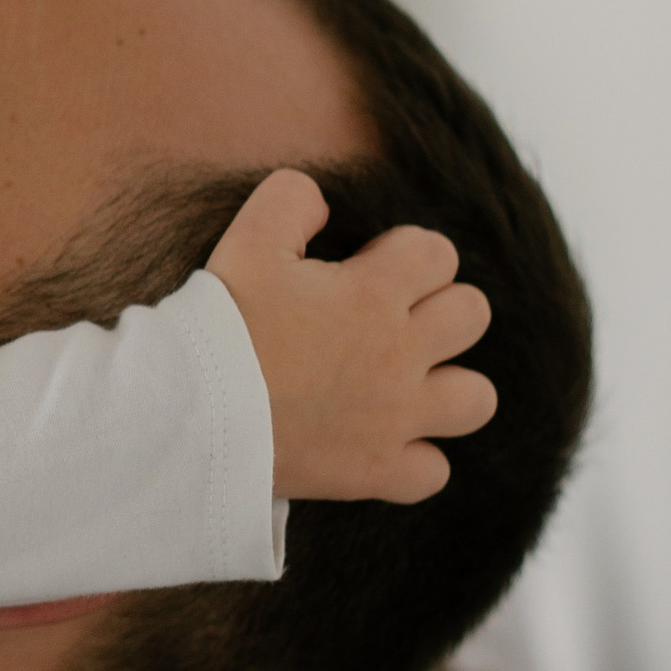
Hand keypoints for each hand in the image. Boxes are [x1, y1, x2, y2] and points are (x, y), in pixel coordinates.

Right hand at [207, 168, 495, 501]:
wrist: (193, 413)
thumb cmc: (220, 325)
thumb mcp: (247, 240)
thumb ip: (292, 199)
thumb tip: (323, 203)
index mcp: (375, 294)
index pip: (439, 254)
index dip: (406, 252)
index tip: (367, 267)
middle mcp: (400, 355)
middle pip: (473, 315)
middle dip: (440, 307)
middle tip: (389, 318)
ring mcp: (395, 418)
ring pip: (477, 398)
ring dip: (449, 385)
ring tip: (408, 381)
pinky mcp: (376, 471)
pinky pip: (434, 471)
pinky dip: (416, 459)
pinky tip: (382, 440)